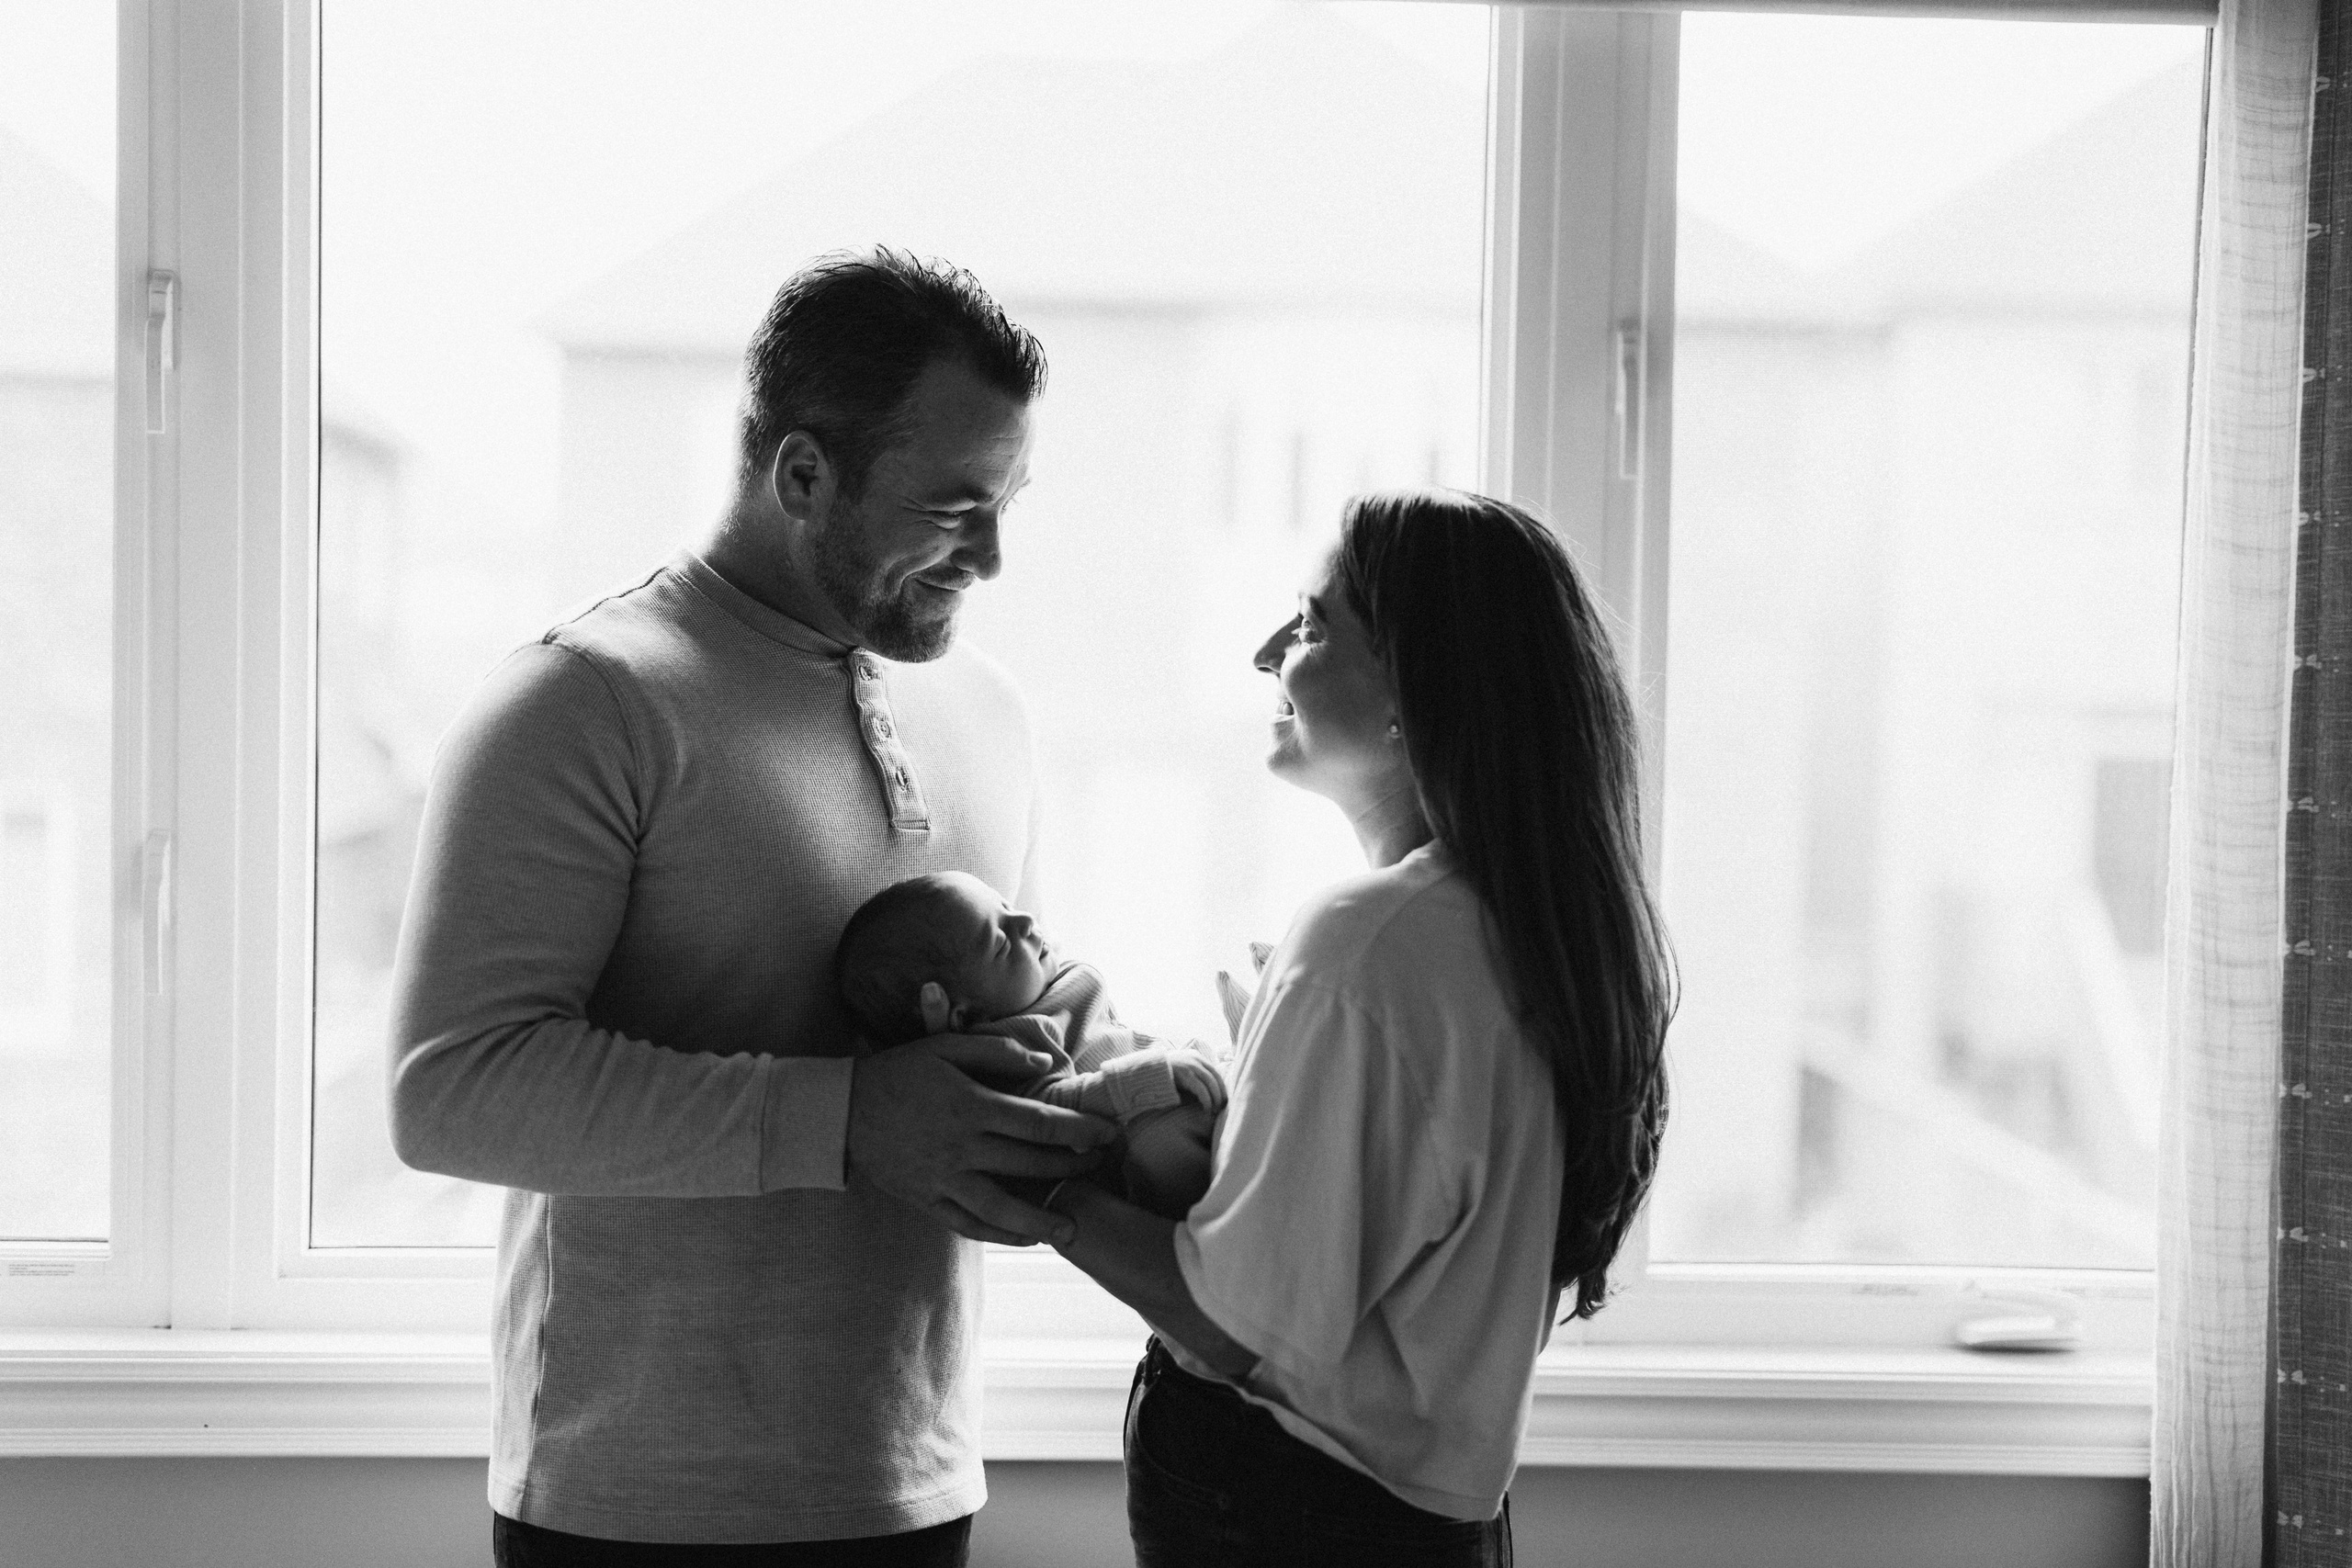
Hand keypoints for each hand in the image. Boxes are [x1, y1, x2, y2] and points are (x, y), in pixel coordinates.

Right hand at [847, 1032, 1118, 1245]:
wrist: (842, 1110)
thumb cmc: (900, 1072)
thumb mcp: (945, 1047)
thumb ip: (997, 1051)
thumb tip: (1043, 1062)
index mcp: (971, 1106)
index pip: (1039, 1122)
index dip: (1078, 1129)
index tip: (1106, 1134)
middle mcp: (962, 1147)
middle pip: (1029, 1164)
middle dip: (1071, 1167)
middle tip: (1098, 1167)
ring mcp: (944, 1179)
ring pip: (1001, 1207)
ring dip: (1040, 1219)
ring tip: (1070, 1227)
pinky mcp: (927, 1200)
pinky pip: (968, 1224)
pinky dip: (999, 1234)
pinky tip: (1024, 1236)